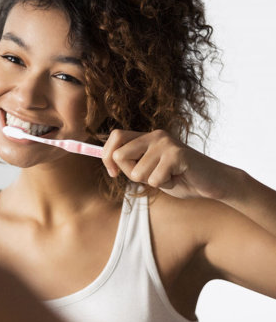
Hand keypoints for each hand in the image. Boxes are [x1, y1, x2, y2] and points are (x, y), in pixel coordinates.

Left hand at [102, 129, 231, 199]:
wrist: (214, 183)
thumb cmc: (181, 178)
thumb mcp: (150, 171)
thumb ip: (132, 164)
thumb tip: (109, 163)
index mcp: (147, 136)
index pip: (116, 136)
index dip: (107, 156)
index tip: (113, 173)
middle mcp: (155, 135)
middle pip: (120, 155)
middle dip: (131, 173)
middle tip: (152, 176)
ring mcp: (166, 143)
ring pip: (137, 172)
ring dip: (152, 182)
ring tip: (170, 176)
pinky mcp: (176, 154)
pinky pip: (155, 179)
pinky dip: (165, 185)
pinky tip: (178, 178)